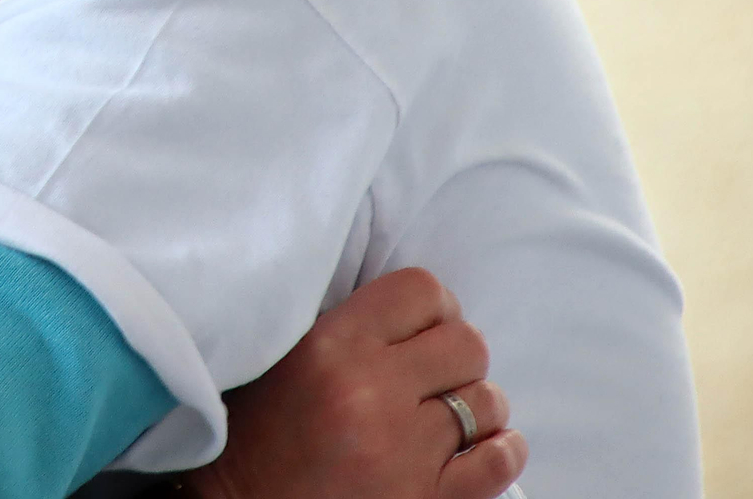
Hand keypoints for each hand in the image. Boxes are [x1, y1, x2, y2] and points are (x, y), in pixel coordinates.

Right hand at [185, 269, 525, 498]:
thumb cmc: (254, 435)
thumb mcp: (285, 357)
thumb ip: (348, 327)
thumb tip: (417, 313)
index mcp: (333, 347)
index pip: (421, 291)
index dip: (432, 307)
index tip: (423, 327)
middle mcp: (374, 394)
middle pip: (467, 343)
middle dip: (456, 356)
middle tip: (433, 373)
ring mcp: (405, 452)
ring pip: (487, 401)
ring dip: (472, 405)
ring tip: (443, 416)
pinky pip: (499, 462)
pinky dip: (498, 450)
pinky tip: (474, 447)